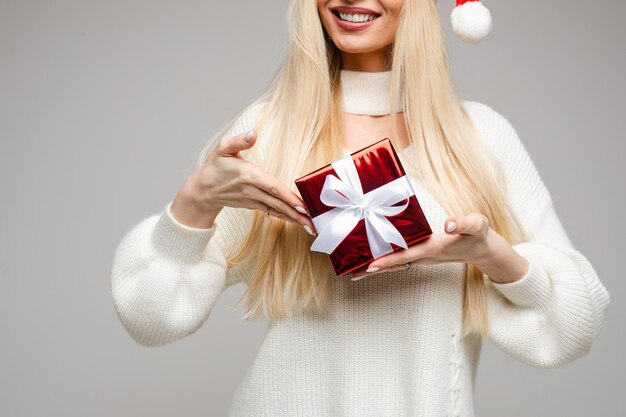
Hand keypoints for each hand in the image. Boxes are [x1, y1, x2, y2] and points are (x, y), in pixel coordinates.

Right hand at [170, 130, 316, 234]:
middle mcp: (252, 190)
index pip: (272, 187)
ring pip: (277, 210)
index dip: (288, 197)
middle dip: (297, 213)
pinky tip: (298, 221)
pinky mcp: (253, 205)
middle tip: (313, 222)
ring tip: (310, 226)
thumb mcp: (223, 149)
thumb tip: (253, 134)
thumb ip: (239, 141)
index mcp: (248, 175)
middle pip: (278, 203)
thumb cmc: (215, 166)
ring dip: (294, 218)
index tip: (302, 206)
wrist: (202, 190)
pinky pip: (272, 211)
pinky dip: (286, 217)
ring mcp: (253, 200)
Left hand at [349, 213, 528, 282]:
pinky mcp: (423, 255)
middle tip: (349, 273)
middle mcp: (424, 255)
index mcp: (433, 248)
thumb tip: (449, 225)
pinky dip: (386, 262)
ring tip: (354, 271)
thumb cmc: (479, 236)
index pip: (405, 255)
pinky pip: (401, 260)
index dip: (387, 260)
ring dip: (376, 267)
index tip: (369, 266)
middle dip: (373, 269)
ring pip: (395, 264)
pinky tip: (374, 261)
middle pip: (394, 263)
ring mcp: (423, 257)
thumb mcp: (477, 225)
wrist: (485, 250)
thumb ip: (464, 223)